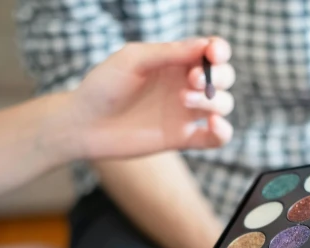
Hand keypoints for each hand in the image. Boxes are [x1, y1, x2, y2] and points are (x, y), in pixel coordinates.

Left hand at [64, 37, 235, 159]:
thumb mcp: (133, 60)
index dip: (219, 50)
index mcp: (175, 62)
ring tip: (183, 100)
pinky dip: (223, 132)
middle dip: (218, 76)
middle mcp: (185, 86)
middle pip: (224, 78)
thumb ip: (168, 52)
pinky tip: (212, 124)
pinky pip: (215, 138)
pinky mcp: (183, 138)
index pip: (211, 52)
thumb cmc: (104, 86)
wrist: (84, 125)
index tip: (213, 54)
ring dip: (213, 101)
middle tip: (192, 80)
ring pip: (223, 105)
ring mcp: (185, 113)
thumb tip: (204, 46)